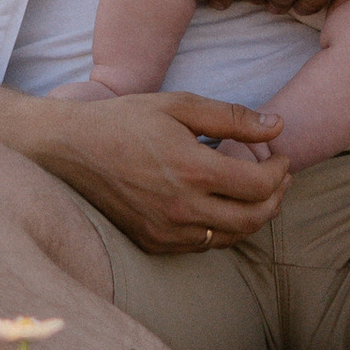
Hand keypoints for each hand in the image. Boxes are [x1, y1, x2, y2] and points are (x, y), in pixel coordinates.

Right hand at [23, 90, 290, 254]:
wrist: (68, 149)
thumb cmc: (124, 120)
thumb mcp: (179, 105)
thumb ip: (232, 117)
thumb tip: (278, 125)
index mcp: (192, 170)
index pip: (259, 185)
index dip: (280, 171)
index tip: (281, 156)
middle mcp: (182, 208)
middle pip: (253, 218)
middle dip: (276, 197)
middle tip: (279, 177)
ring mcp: (166, 231)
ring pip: (230, 236)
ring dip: (253, 216)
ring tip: (257, 192)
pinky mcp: (153, 242)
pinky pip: (203, 244)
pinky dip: (223, 228)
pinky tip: (223, 205)